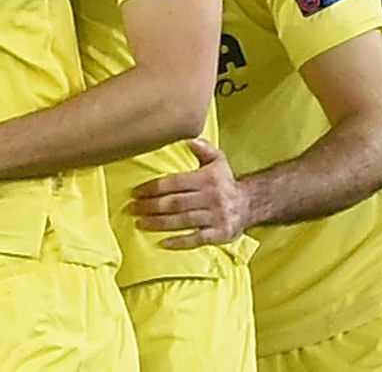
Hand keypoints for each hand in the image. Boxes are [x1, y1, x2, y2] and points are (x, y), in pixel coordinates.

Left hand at [130, 139, 247, 248]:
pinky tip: (163, 243)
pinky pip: (197, 239)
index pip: (175, 183)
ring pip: (182, 221)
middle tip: (132, 208)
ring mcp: (216, 217)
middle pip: (175, 203)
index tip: (136, 192)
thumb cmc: (225, 181)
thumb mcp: (218, 160)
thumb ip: (203, 148)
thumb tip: (187, 138)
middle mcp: (212, 197)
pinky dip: (179, 242)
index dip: (154, 188)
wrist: (250, 204)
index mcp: (207, 179)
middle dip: (151, 206)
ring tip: (140, 223)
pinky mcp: (220, 234)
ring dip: (159, 223)